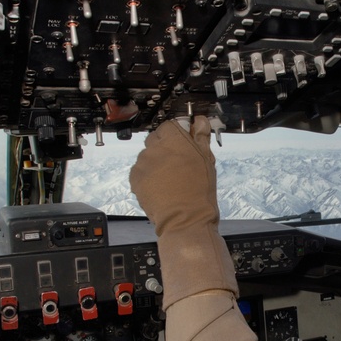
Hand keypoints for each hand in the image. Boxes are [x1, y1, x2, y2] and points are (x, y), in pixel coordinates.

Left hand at [129, 117, 237, 308]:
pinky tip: (160, 186)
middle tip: (177, 164)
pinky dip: (147, 176)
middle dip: (164, 149)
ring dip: (155, 162)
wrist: (185, 220)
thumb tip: (198, 120)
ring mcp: (142, 162)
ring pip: (147, 156)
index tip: (182, 145)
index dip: (176, 136)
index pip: (169, 126)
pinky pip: (139, 171)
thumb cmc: (199, 191)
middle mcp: (155, 146)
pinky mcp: (134, 178)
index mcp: (174, 138)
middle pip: (156, 139)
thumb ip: (201, 136)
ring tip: (169, 179)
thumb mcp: (206, 160)